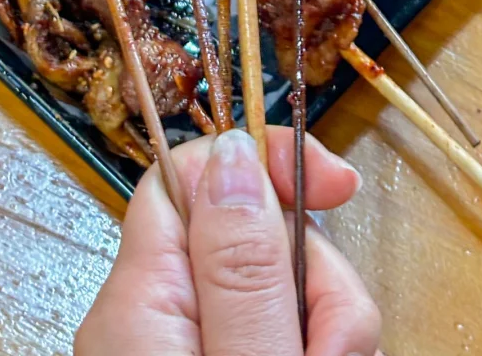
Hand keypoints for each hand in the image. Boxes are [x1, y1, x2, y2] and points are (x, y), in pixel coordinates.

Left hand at [76, 126, 380, 354]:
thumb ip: (242, 261)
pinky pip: (277, 328)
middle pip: (253, 231)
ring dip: (325, 320)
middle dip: (315, 273)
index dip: (269, 161)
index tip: (341, 187)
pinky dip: (315, 345)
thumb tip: (234, 146)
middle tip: (336, 346)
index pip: (194, 170)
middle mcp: (153, 315)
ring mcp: (185, 345)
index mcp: (141, 298)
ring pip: (277, 283)